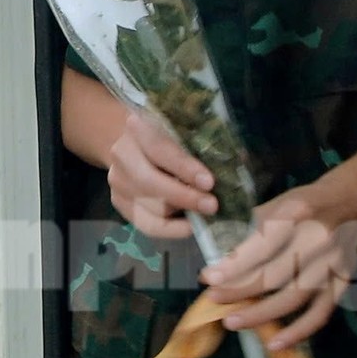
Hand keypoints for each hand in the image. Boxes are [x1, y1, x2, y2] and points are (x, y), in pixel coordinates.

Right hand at [106, 111, 218, 239]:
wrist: (133, 143)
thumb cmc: (166, 133)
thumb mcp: (179, 128)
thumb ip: (201, 141)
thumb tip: (239, 159)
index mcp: (138, 127)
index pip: (160, 149)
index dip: (185, 167)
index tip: (209, 182)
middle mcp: (122, 155)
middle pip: (150, 182)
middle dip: (184, 197)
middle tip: (212, 205)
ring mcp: (117, 181)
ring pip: (150, 206)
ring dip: (180, 213)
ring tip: (205, 214)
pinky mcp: (119, 203)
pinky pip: (147, 225)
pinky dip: (171, 230)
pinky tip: (190, 226)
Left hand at [198, 173, 356, 349]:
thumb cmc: (310, 200)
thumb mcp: (281, 201)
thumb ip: (253, 226)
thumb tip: (223, 254)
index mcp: (297, 212)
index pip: (261, 244)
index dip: (234, 265)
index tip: (208, 277)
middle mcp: (317, 239)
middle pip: (274, 274)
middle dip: (240, 289)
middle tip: (214, 298)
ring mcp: (333, 264)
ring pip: (294, 297)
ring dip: (261, 314)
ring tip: (232, 321)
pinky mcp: (344, 282)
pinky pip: (320, 313)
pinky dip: (298, 332)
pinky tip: (275, 344)